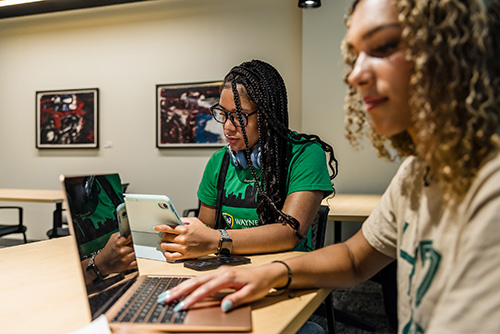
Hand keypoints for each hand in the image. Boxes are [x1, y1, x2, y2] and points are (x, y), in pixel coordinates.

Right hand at [96, 232, 136, 275]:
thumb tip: (131, 230)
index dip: (134, 236)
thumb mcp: (113, 238)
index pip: (131, 237)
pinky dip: (139, 260)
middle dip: (136, 244)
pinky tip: (137, 257)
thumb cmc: (109, 250)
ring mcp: (125, 259)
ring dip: (138, 251)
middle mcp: (122, 251)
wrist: (102, 263)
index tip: (136, 236)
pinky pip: (137, 263)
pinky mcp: (127, 266)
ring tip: (134, 250)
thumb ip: (122, 234)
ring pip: (138, 253)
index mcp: (118, 243)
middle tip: (136, 243)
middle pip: (136, 245)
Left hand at [154, 218, 219, 259]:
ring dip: (163, 244)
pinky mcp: (185, 255)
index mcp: (184, 229)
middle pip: (166, 237)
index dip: (159, 227)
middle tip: (162, 234)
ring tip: (164, 242)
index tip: (156, 227)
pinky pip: (172, 256)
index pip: (168, 227)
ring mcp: (183, 248)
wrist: (213, 241)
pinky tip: (167, 251)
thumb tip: (173, 220)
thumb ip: (183, 220)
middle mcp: (183, 238)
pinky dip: (167, 254)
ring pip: (166, 246)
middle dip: (162, 235)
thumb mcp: (194, 221)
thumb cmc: (204, 231)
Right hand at [158, 263, 286, 311]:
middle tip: (165, 298)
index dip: (193, 298)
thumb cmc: (259, 283)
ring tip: (168, 294)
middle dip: (179, 290)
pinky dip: (189, 284)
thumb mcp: (251, 294)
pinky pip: (200, 279)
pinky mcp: (218, 273)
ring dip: (181, 287)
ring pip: (196, 279)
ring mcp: (218, 272)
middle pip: (196, 282)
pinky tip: (181, 289)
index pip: (206, 289)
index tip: (182, 306)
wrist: (267, 273)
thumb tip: (223, 306)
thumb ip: (236, 299)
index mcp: (227, 276)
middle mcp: (220, 272)